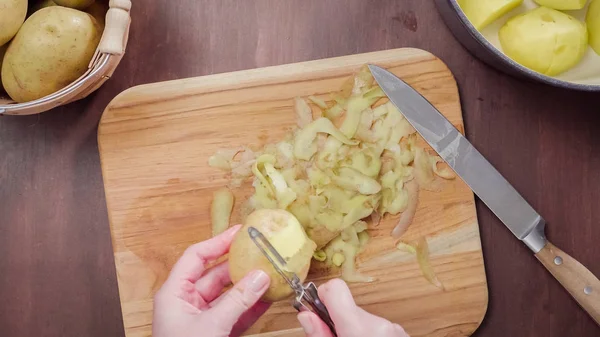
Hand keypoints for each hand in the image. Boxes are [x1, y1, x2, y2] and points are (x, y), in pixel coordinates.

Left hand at [153, 225, 271, 336]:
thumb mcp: (210, 326)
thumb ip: (237, 301)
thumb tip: (260, 277)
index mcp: (174, 293)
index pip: (196, 257)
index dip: (218, 242)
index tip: (240, 232)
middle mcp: (187, 302)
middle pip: (216, 275)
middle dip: (240, 266)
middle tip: (262, 254)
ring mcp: (202, 319)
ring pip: (229, 296)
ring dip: (250, 287)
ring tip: (271, 275)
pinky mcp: (215, 333)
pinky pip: (235, 315)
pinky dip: (251, 308)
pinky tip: (268, 298)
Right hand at [297, 279, 408, 336]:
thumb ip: (320, 334)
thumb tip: (305, 314)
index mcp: (360, 328)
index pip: (335, 288)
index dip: (322, 296)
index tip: (317, 311)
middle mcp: (381, 324)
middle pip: (348, 308)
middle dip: (340, 323)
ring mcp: (395, 329)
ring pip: (364, 320)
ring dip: (356, 331)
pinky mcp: (403, 334)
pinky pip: (379, 328)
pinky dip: (370, 336)